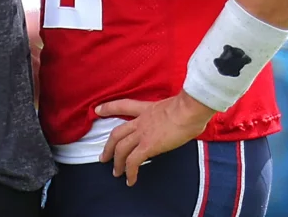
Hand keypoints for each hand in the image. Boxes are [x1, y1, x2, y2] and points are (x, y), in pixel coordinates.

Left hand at [96, 92, 215, 185]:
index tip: (97, 110)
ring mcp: (142, 134)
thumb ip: (171, 113)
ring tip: (116, 173)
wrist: (189, 109)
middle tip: (103, 157)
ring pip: (121, 149)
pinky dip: (130, 172)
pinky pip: (133, 161)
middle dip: (108, 146)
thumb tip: (181, 119)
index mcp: (146, 109)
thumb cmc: (189, 107)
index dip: (108, 108)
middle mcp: (141, 121)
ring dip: (117, 162)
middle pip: (117, 133)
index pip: (123, 106)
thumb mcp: (175, 106)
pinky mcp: (148, 146)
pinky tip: (130, 180)